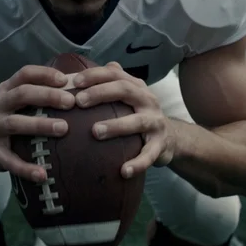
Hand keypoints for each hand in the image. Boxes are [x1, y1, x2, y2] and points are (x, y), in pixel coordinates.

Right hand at [0, 65, 74, 182]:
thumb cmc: (11, 120)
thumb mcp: (20, 103)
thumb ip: (41, 95)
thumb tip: (78, 88)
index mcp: (6, 90)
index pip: (24, 74)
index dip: (44, 74)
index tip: (65, 80)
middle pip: (21, 94)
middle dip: (47, 96)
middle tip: (71, 102)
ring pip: (15, 123)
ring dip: (40, 125)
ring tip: (64, 129)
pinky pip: (10, 161)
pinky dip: (26, 168)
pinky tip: (43, 174)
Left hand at [71, 61, 173, 178]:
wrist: (171, 137)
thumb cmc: (138, 115)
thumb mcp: (127, 97)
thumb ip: (106, 85)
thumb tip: (74, 76)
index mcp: (137, 87)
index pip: (115, 74)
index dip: (95, 75)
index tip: (74, 82)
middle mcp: (148, 100)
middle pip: (125, 90)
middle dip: (101, 93)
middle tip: (79, 101)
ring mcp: (156, 122)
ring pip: (137, 121)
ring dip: (116, 126)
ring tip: (95, 131)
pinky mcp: (160, 144)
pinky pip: (149, 155)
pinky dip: (138, 163)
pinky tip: (124, 171)